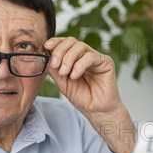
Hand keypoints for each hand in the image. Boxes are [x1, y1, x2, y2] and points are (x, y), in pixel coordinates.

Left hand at [44, 37, 135, 152]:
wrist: (96, 110)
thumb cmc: (82, 97)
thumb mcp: (62, 82)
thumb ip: (55, 69)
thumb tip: (46, 55)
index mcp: (75, 58)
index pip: (65, 43)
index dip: (56, 42)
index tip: (46, 46)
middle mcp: (86, 55)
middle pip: (71, 41)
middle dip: (60, 51)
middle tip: (55, 65)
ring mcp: (96, 57)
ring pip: (80, 46)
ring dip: (68, 59)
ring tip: (64, 73)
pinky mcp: (106, 62)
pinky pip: (90, 57)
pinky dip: (79, 65)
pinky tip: (74, 76)